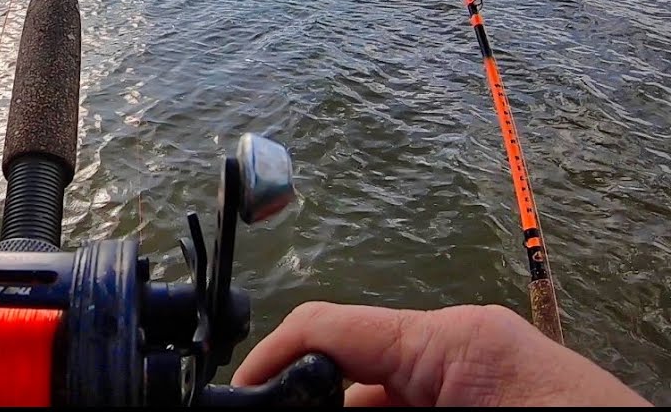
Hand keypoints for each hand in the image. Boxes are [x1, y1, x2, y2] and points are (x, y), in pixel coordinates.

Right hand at [234, 302, 650, 406]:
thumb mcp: (442, 408)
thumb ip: (368, 409)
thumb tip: (302, 401)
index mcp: (450, 342)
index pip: (330, 327)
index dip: (270, 360)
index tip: (234, 401)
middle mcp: (463, 351)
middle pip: (353, 378)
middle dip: (314, 402)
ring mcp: (482, 379)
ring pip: (387, 401)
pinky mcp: (496, 398)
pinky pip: (422, 407)